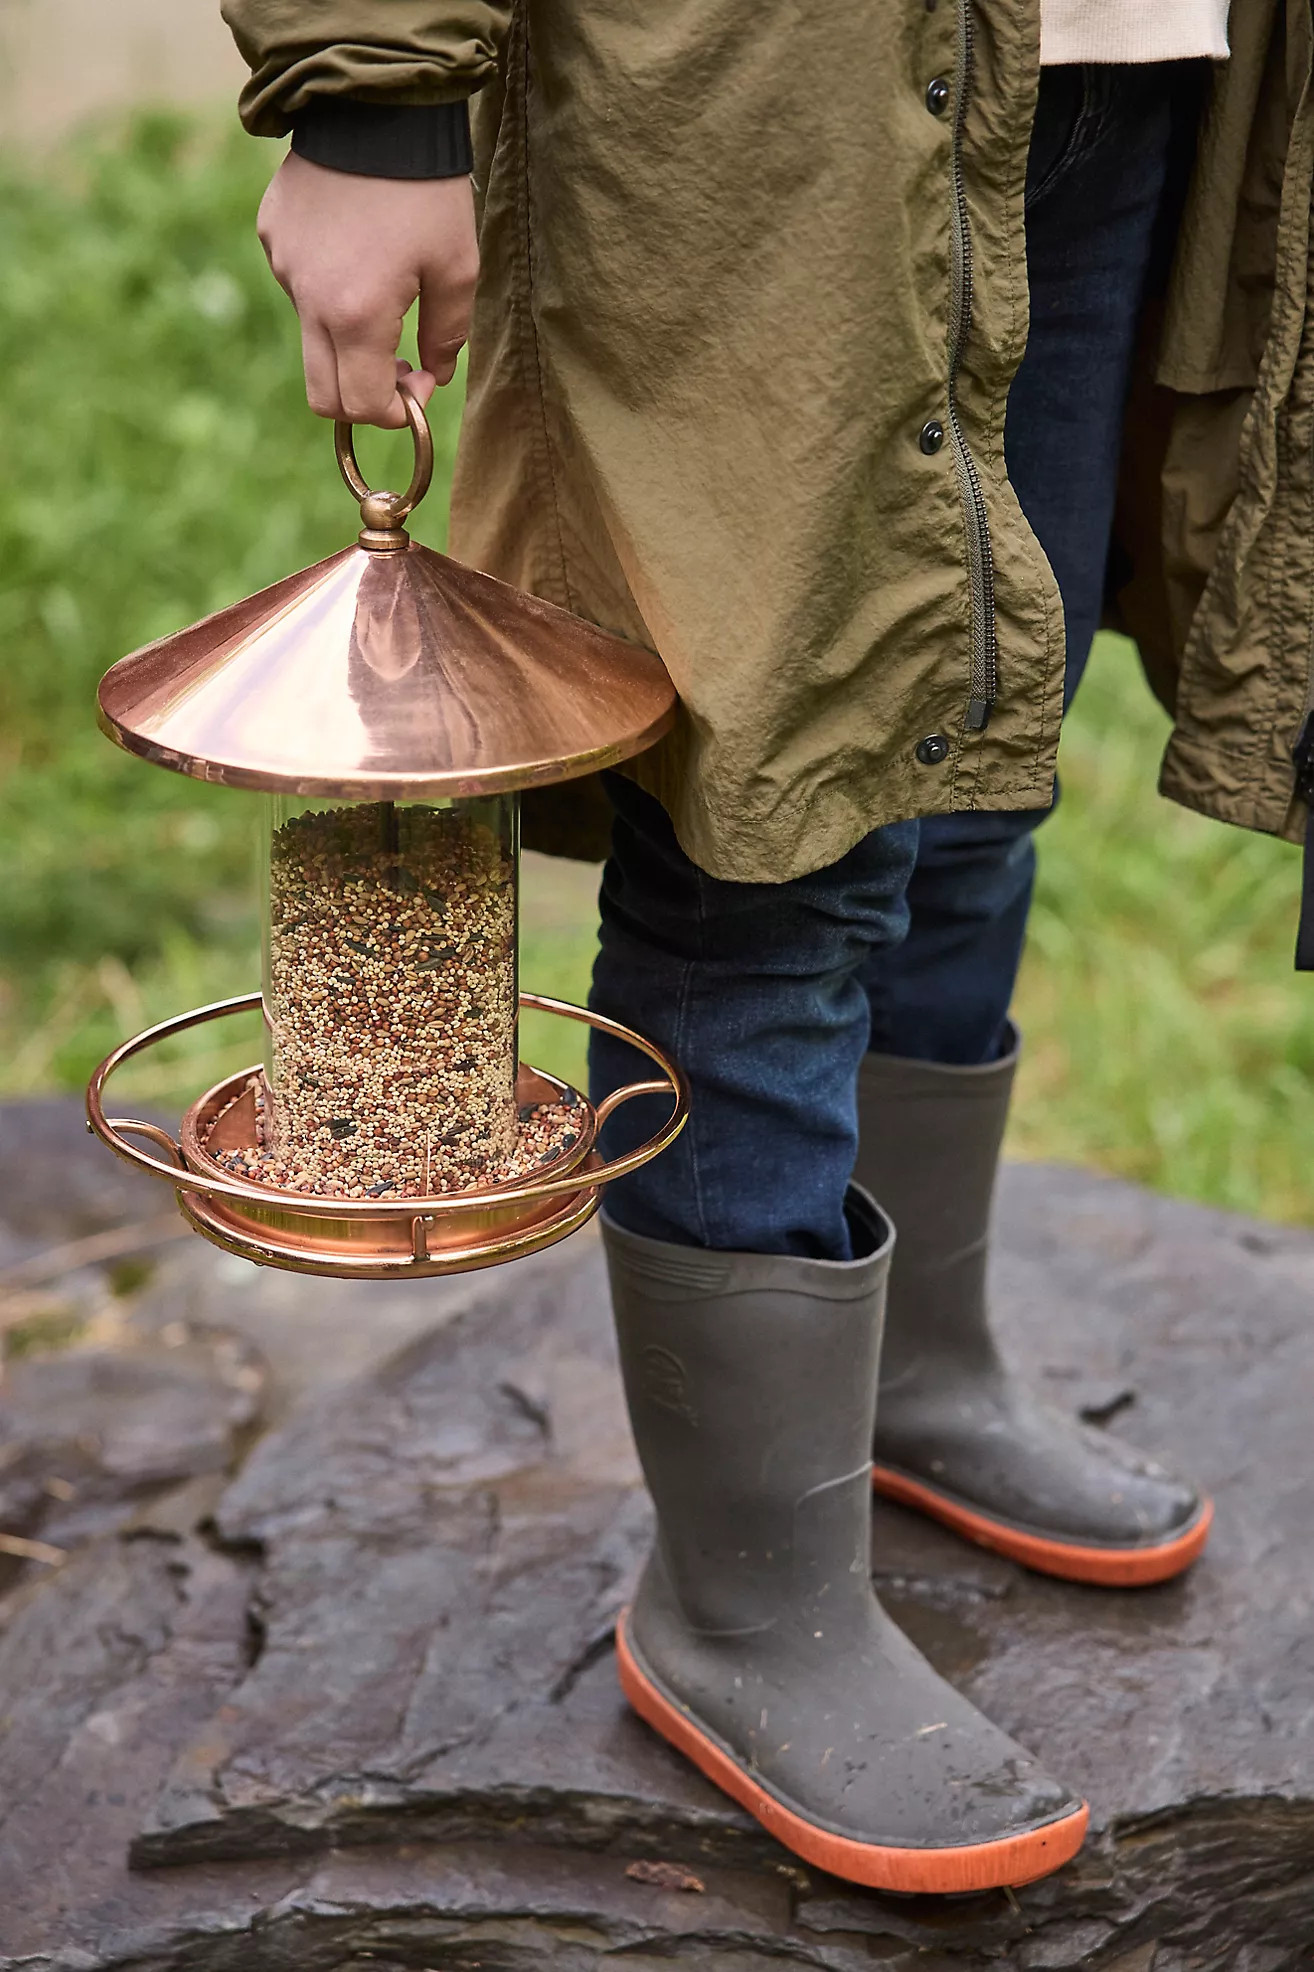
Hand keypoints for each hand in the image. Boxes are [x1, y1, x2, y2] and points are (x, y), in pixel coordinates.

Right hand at [257, 151, 478, 427]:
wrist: (375, 108)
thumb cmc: (426, 191)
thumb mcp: (458, 269)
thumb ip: (448, 336)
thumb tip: (434, 376)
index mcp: (356, 316)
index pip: (362, 405)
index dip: (395, 413)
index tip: (419, 389)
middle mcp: (310, 301)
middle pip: (324, 394)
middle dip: (363, 398)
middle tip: (399, 370)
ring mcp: (284, 267)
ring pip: (312, 339)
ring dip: (348, 340)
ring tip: (383, 292)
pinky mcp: (273, 238)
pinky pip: (299, 287)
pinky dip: (328, 292)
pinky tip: (356, 251)